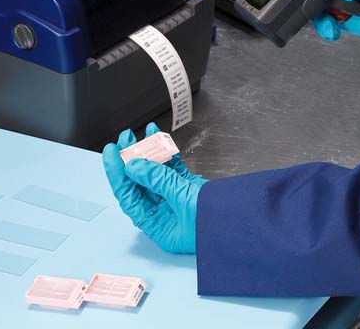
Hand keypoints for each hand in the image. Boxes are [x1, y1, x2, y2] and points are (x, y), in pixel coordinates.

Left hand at [102, 123, 206, 253]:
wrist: (247, 221)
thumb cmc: (219, 222)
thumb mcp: (183, 198)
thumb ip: (158, 180)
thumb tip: (134, 165)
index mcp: (159, 227)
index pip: (129, 197)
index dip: (118, 173)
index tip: (112, 152)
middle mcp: (165, 215)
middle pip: (140, 184)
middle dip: (132, 159)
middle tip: (124, 139)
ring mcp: (177, 201)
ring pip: (156, 174)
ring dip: (148, 153)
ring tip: (142, 133)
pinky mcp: (189, 189)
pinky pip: (172, 170)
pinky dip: (166, 155)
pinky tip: (159, 140)